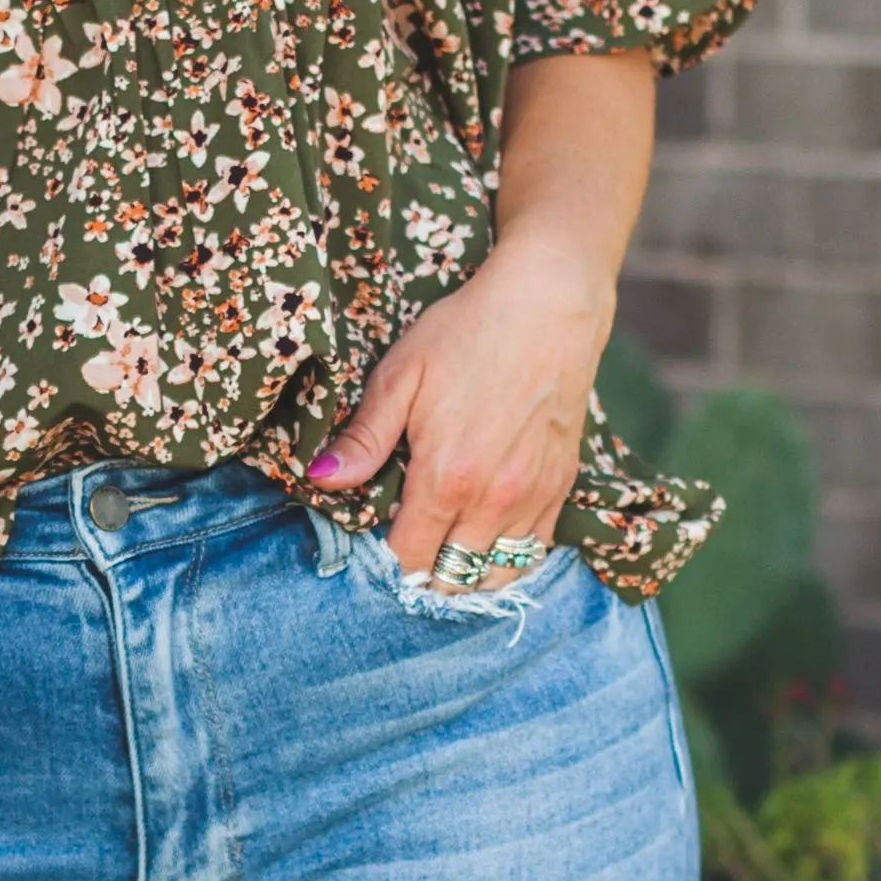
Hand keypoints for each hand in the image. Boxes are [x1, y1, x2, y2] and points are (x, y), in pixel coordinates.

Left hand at [311, 219, 614, 587]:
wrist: (550, 302)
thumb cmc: (468, 331)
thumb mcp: (402, 375)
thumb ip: (364, 437)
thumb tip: (319, 481)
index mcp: (446, 476)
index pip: (409, 558)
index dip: (387, 564)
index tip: (375, 547)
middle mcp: (494, 499)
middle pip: (452, 578)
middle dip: (424, 576)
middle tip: (406, 552)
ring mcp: (533, 496)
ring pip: (497, 575)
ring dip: (466, 574)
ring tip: (443, 556)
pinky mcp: (561, 486)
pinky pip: (534, 552)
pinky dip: (506, 559)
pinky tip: (483, 542)